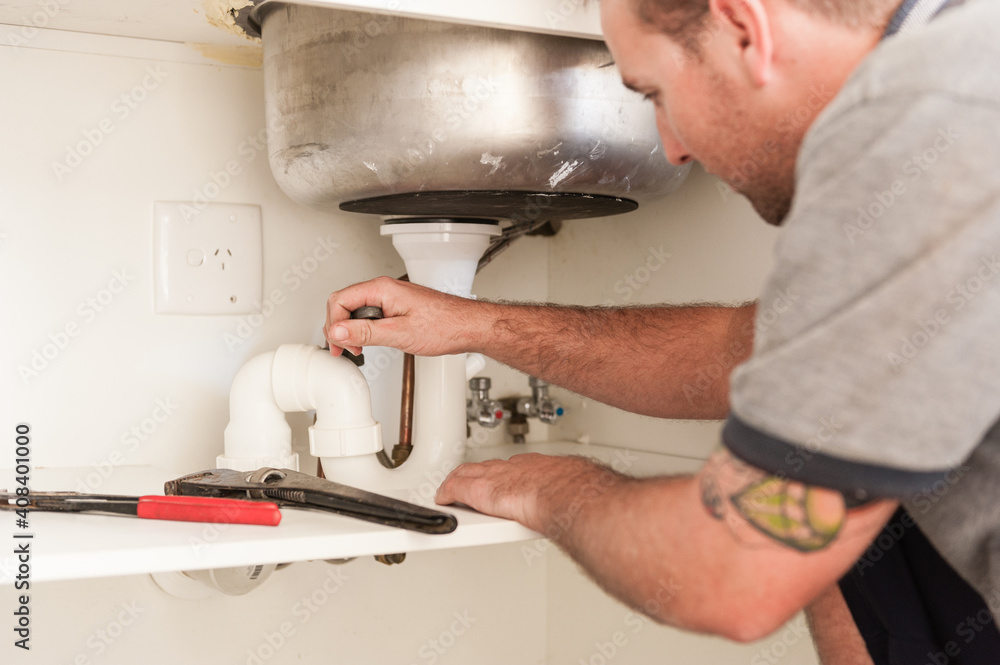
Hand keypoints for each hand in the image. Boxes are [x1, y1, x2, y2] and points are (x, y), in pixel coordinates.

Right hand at [324, 276, 488, 356]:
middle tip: (344, 349)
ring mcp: (390, 297)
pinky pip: (370, 314)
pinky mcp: (396, 306)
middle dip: (339, 327)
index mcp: (382, 289)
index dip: (334, 324)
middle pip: (344, 303)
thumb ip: (365, 332)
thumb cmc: (444, 326)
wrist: (467, 326)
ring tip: (356, 349)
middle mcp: (384, 289)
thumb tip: (337, 331)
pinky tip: (368, 342)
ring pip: (356, 309)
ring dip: (350, 329)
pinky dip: (364, 329)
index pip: (340, 300)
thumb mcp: (399, 334)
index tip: (339, 344)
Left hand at [435, 453, 616, 532]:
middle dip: (479, 476)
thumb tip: (590, 499)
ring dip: (460, 484)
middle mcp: (518, 468)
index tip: (505, 482)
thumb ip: (576, 492)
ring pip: (470, 474)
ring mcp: (499, 478)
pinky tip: (442, 498)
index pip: (516, 467)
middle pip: (489, 467)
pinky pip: (457, 488)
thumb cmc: (585, 492)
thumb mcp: (581, 485)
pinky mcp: (484, 492)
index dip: (506, 474)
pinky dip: (448, 493)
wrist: (576, 497)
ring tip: (452, 493)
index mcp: (542, 466)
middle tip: (470, 485)